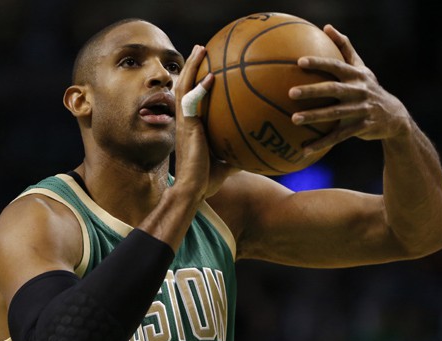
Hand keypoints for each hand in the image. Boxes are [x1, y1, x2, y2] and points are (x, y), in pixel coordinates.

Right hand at [173, 46, 236, 199]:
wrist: (193, 190)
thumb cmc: (207, 180)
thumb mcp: (227, 163)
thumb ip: (238, 153)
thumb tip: (258, 150)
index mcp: (192, 126)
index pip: (191, 97)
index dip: (195, 81)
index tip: (206, 68)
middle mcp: (185, 121)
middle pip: (184, 85)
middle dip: (191, 66)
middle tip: (200, 49)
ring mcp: (184, 122)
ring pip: (183, 86)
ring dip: (191, 67)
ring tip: (200, 49)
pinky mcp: (187, 127)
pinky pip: (191, 101)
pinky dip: (199, 88)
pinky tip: (211, 76)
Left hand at [289, 25, 412, 154]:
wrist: (394, 116)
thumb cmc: (368, 88)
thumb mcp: (361, 68)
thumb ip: (345, 48)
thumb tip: (327, 27)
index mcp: (356, 75)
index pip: (336, 66)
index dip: (319, 63)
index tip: (299, 62)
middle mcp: (359, 91)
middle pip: (333, 89)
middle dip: (312, 90)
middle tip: (290, 92)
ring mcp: (361, 110)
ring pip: (335, 114)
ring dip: (314, 117)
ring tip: (294, 119)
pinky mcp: (361, 128)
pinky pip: (338, 136)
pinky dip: (322, 143)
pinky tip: (304, 149)